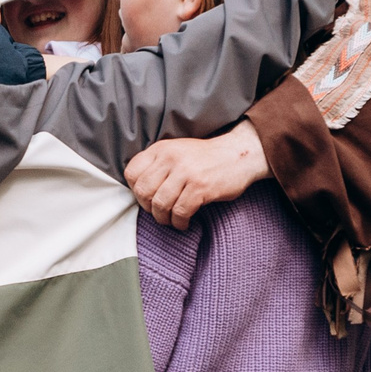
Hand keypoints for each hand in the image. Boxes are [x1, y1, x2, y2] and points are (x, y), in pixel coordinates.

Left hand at [124, 124, 269, 227]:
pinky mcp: (200, 187)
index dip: (135, 190)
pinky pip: (180, 212)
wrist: (239, 155)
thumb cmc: (206, 158)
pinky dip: (180, 222)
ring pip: (160, 205)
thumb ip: (158, 165)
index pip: (131, 172)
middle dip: (148, 208)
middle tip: (159, 212)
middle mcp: (170, 158)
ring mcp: (186, 173)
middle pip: (143, 192)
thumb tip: (139, 191)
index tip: (147, 198)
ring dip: (164, 219)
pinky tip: (185, 222)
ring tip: (172, 220)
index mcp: (161, 149)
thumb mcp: (177, 151)